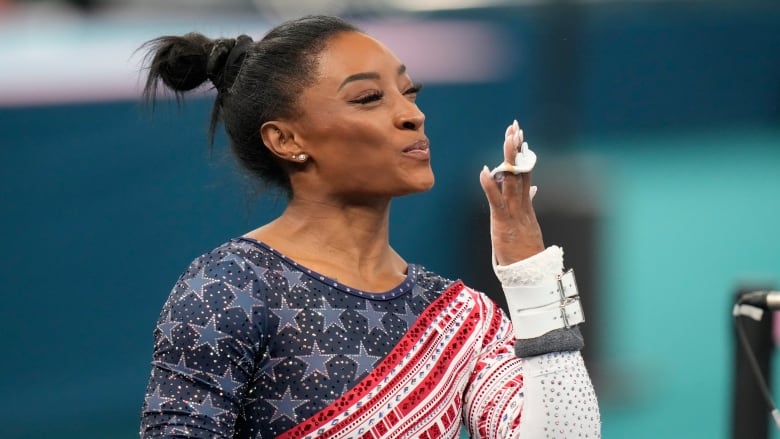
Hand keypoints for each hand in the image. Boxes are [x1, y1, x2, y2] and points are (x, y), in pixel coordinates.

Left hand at [479, 121, 543, 265]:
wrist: (530, 271)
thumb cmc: (526, 248)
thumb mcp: (527, 221)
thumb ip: (529, 202)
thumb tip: (534, 188)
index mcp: (525, 203)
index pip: (525, 172)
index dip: (522, 153)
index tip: (520, 134)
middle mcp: (521, 203)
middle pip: (520, 170)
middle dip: (517, 148)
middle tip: (515, 127)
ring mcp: (513, 211)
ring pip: (512, 180)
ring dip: (508, 159)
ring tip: (506, 139)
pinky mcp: (503, 221)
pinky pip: (496, 201)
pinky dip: (490, 186)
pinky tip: (485, 171)